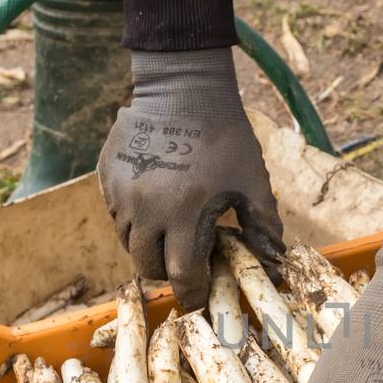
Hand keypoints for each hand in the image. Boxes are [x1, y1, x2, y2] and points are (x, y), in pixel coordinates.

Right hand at [98, 48, 283, 308]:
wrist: (183, 87)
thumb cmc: (225, 136)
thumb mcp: (253, 181)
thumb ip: (264, 226)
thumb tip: (275, 264)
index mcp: (184, 213)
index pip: (181, 275)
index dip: (193, 292)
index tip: (201, 295)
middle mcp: (145, 209)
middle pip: (149, 266)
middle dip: (169, 272)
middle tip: (188, 264)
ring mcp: (120, 194)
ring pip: (129, 243)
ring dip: (151, 247)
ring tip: (174, 233)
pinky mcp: (107, 178)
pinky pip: (117, 216)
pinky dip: (135, 221)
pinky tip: (158, 206)